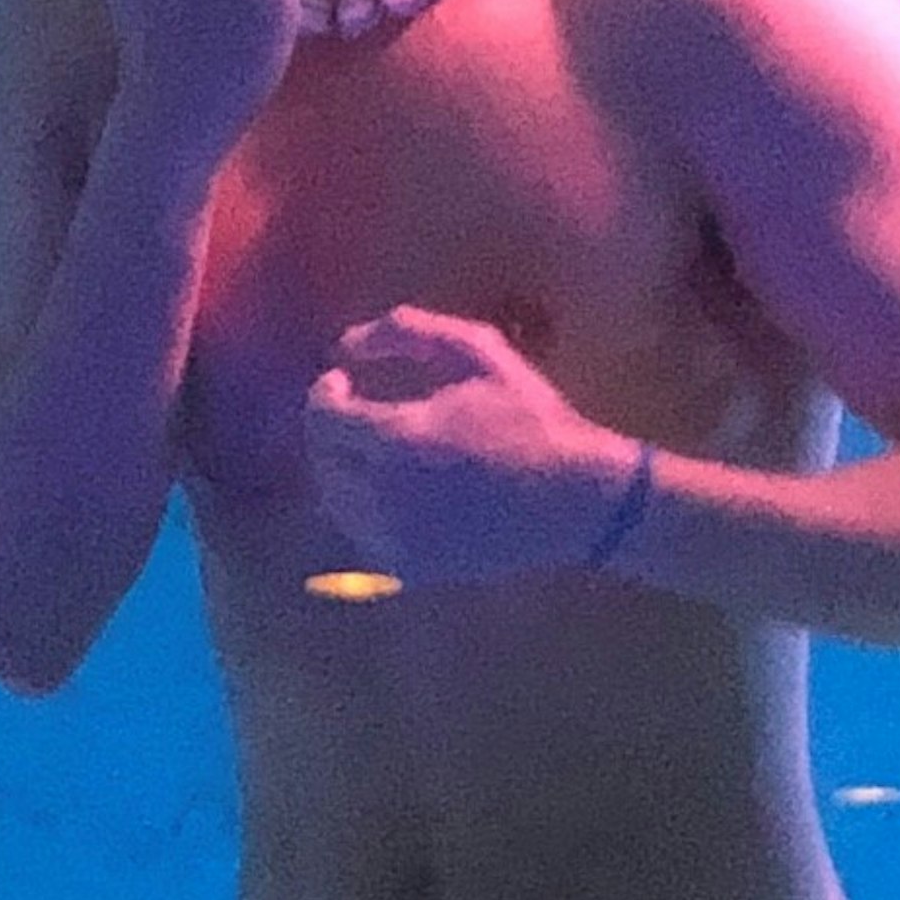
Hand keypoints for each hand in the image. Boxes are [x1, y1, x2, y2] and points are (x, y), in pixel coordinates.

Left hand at [302, 305, 652, 584]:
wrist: (578, 500)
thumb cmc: (532, 418)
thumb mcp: (479, 352)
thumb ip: (407, 332)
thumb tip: (345, 344)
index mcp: (396, 439)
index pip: (322, 418)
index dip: (324, 393)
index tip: (343, 380)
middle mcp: (382, 495)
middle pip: (322, 460)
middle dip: (331, 430)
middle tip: (358, 411)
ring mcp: (394, 537)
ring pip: (336, 501)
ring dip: (342, 469)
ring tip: (375, 449)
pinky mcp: (411, 567)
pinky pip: (362, 535)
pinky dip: (363, 509)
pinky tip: (394, 491)